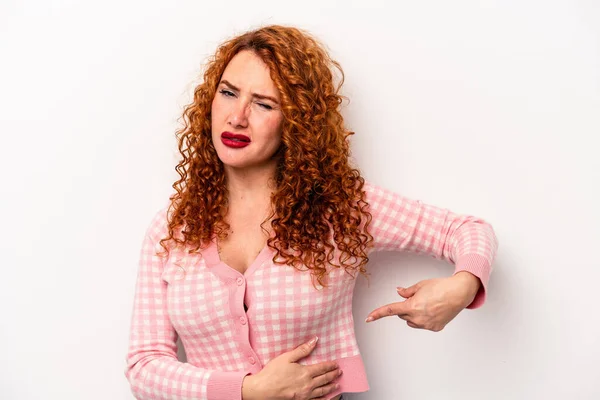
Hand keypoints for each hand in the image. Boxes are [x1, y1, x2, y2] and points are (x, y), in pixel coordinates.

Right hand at [242, 336, 341, 399]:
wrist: (263, 389)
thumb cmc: (272, 373)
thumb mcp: (287, 357)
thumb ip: (302, 350)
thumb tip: (314, 341)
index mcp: (305, 372)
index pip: (322, 368)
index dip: (330, 365)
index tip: (336, 364)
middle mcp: (308, 384)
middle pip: (324, 379)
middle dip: (333, 375)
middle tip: (339, 372)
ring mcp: (305, 394)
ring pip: (322, 390)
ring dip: (331, 386)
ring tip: (336, 384)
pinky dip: (323, 399)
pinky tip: (327, 398)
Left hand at [365, 271, 480, 331]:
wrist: (459, 293)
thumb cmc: (441, 286)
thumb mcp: (421, 285)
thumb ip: (407, 291)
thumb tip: (398, 292)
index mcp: (412, 306)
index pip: (391, 311)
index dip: (378, 314)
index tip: (368, 318)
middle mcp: (418, 318)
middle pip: (403, 315)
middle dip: (406, 307)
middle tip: (419, 298)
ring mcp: (427, 325)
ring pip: (411, 322)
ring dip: (414, 314)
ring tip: (428, 304)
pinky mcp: (435, 328)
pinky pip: (423, 324)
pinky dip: (424, 319)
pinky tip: (435, 310)